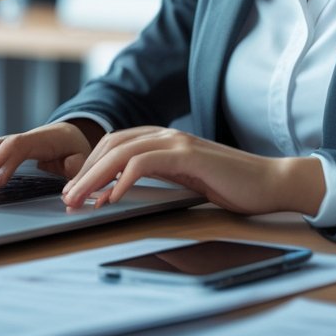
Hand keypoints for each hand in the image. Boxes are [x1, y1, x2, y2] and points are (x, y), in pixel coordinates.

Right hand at [0, 121, 93, 187]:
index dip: (3, 164)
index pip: (17, 148)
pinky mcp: (5, 148)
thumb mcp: (83, 156)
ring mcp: (11, 141)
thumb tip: (68, 170)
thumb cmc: (74, 148)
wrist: (68, 135)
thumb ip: (76, 165)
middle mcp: (22, 138)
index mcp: (40, 139)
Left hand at [60, 126, 325, 215]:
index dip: (89, 167)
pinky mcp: (187, 154)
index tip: (73, 192)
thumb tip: (112, 194)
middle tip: (66, 199)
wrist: (269, 182)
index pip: (112, 145)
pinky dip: (123, 179)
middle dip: (83, 173)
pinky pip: (144, 162)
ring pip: (121, 152)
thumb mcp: (182, 180)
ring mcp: (176, 142)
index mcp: (162, 139)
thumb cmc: (229, 186)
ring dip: (95, 177)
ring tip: (80, 201)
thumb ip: (151, 179)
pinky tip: (112, 198)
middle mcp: (165, 134)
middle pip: (110, 146)